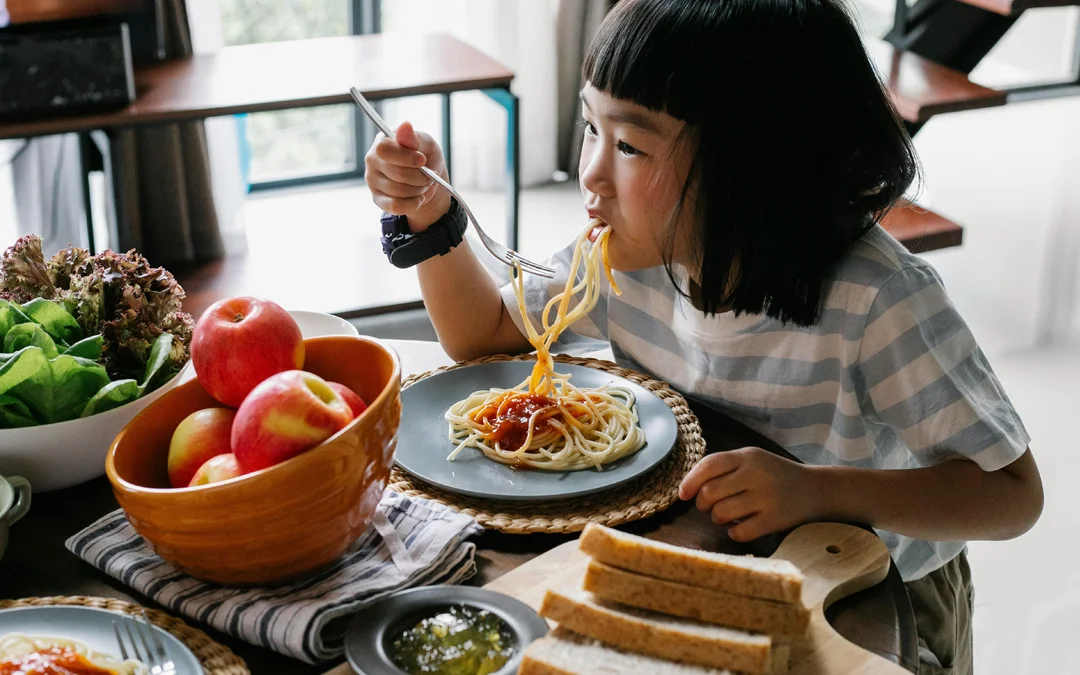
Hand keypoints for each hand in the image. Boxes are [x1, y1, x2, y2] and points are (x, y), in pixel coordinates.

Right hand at [364, 121, 451, 230]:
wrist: (427, 179)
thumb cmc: (424, 156)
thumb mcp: (425, 143)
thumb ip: (413, 138)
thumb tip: (405, 125)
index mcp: (381, 142)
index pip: (385, 149)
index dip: (406, 157)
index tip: (423, 160)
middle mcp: (372, 160)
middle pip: (397, 174)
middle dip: (421, 177)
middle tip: (430, 176)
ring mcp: (372, 181)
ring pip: (398, 192)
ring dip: (419, 190)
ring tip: (424, 184)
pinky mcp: (377, 199)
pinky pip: (395, 206)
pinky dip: (412, 204)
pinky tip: (418, 198)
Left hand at [678, 447, 823, 541]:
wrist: (816, 489)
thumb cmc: (775, 475)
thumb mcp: (752, 460)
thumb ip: (723, 467)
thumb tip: (687, 488)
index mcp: (748, 456)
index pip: (709, 465)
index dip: (690, 481)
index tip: (684, 494)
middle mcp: (756, 474)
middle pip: (710, 492)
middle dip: (703, 503)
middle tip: (711, 506)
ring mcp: (766, 498)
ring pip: (721, 513)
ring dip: (717, 518)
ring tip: (728, 515)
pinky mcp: (774, 520)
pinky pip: (739, 532)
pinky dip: (734, 533)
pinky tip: (742, 526)